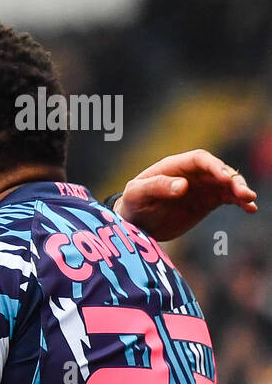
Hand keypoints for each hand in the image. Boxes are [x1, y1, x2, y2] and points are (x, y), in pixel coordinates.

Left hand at [115, 149, 257, 241]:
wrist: (135, 224)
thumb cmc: (133, 205)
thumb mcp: (137, 195)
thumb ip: (157, 187)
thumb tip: (183, 185)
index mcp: (174, 166)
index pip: (200, 159)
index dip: (214, 166)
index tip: (224, 177)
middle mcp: (191, 174)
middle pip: (218, 170)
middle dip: (232, 179)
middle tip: (243, 193)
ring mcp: (202, 187)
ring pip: (227, 184)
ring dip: (240, 190)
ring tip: (248, 201)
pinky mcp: (207, 202)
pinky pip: (228, 198)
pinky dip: (240, 202)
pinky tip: (250, 209)